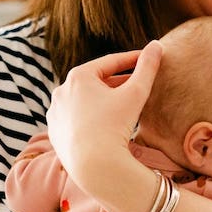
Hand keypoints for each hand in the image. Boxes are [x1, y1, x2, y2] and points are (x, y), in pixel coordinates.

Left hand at [45, 42, 161, 188]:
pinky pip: (74, 119)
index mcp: (78, 76)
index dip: (131, 60)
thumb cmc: (115, 126)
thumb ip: (147, 67)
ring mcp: (55, 112)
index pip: (110, 63)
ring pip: (83, 101)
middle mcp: (61, 91)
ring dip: (101, 100)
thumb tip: (157, 45)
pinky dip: (88, 118)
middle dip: (116, 82)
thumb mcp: (135, 93)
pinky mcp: (54, 132)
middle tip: (136, 83)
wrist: (93, 166)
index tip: (146, 59)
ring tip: (120, 105)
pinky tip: (103, 125)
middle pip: (95, 82)